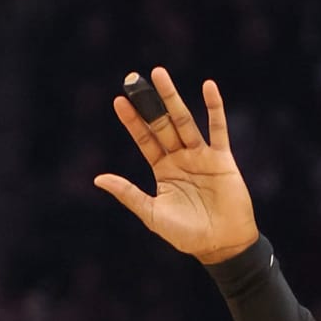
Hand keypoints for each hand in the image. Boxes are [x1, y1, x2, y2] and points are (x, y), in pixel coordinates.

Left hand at [94, 69, 259, 265]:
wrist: (221, 246)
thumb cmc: (187, 235)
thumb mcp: (152, 214)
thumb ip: (128, 194)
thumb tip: (98, 178)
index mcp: (163, 170)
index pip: (144, 139)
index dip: (132, 121)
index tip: (118, 101)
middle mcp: (180, 158)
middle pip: (161, 124)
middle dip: (148, 103)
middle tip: (133, 79)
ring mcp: (201, 156)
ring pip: (184, 121)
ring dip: (172, 98)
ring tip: (159, 74)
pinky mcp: (222, 159)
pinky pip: (218, 129)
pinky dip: (214, 108)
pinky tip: (208, 87)